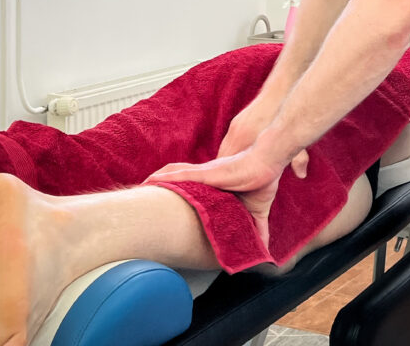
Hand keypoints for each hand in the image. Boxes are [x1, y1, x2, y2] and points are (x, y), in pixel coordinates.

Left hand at [145, 147, 283, 248]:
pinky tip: (152, 179)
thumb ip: (258, 229)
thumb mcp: (258, 210)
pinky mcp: (207, 172)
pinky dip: (166, 177)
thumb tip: (263, 249)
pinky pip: (181, 173)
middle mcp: (207, 179)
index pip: (192, 189)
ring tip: (142, 187)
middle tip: (144, 195)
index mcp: (217, 187)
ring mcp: (206, 175)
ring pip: (175, 176)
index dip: (177, 193)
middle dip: (161, 186)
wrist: (268, 160)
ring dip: (158, 181)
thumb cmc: (263, 177)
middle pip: (178, 181)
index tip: (163, 204)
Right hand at [218, 94, 309, 178]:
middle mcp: (238, 136)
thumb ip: (297, 159)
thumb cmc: (285, 119)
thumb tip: (302, 175)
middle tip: (230, 186)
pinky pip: (228, 142)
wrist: (277, 93)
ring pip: (224, 151)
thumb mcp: (294, 141)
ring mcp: (235, 128)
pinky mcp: (236, 122)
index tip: (235, 190)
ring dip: (227, 162)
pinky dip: (230, 151)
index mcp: (249, 143)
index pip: (230, 167)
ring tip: (232, 175)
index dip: (232, 180)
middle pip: (223, 161)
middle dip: (225, 173)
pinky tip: (237, 158)